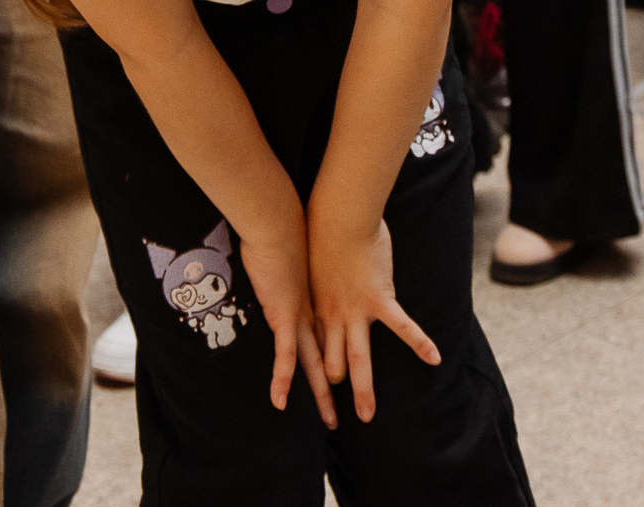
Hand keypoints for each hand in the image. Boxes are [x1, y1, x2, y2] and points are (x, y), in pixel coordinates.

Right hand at [239, 224, 338, 427]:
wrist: (280, 219)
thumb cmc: (289, 228)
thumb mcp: (304, 250)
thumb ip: (302, 265)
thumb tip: (300, 264)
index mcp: (324, 301)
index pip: (334, 338)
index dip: (342, 360)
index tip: (350, 378)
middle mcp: (319, 314)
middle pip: (334, 358)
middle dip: (348, 387)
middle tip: (363, 413)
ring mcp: (305, 316)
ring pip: (318, 364)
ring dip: (323, 396)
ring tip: (334, 423)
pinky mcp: (285, 315)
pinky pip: (285, 354)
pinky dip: (281, 379)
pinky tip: (279, 403)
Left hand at [310, 213, 440, 422]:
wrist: (337, 214)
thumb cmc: (323, 227)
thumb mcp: (312, 259)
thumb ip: (317, 274)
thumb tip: (318, 271)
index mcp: (317, 308)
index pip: (315, 349)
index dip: (315, 372)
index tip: (317, 391)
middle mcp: (333, 316)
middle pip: (332, 363)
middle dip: (334, 391)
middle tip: (336, 418)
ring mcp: (356, 311)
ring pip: (357, 359)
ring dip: (362, 390)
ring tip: (367, 416)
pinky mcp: (379, 298)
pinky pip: (401, 326)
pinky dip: (419, 342)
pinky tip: (434, 359)